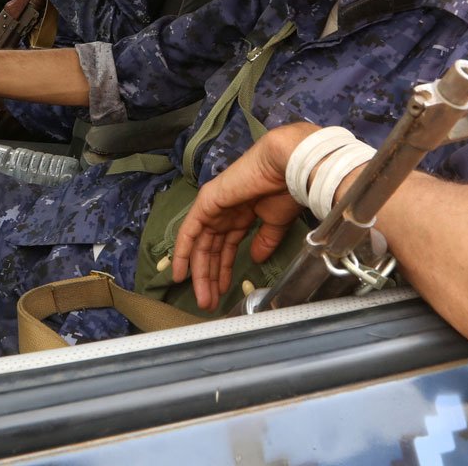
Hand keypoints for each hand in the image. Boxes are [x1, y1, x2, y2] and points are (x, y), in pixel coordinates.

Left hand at [171, 122, 317, 309]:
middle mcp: (225, 211)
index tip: (222, 291)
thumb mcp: (275, 223)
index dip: (223, 269)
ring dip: (200, 272)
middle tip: (209, 302)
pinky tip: (181, 272)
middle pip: (212, 249)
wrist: (287, 167)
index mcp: (242, 213)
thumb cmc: (286, 189)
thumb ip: (264, 240)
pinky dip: (183, 251)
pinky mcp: (207, 202)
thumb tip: (257, 258)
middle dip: (210, 276)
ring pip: (201, 244)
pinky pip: (190, 230)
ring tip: (203, 297)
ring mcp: (214, 206)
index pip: (226, 246)